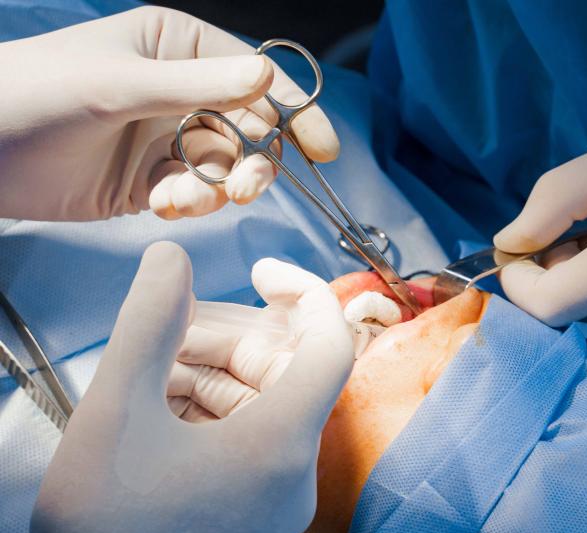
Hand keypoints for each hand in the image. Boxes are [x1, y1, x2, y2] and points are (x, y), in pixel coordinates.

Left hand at [0, 6, 338, 220]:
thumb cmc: (36, 94)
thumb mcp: (120, 85)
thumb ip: (198, 85)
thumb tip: (267, 81)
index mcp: (178, 48)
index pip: (254, 76)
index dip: (295, 110)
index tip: (324, 147)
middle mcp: (180, 90)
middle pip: (249, 129)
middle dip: (251, 162)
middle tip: (243, 190)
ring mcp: (167, 137)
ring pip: (225, 168)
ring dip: (213, 189)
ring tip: (179, 198)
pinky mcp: (151, 180)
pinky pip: (195, 193)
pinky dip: (187, 203)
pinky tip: (159, 204)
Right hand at [24, 242, 352, 532]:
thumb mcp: (114, 412)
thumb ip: (148, 322)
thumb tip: (170, 260)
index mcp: (280, 442)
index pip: (330, 345)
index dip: (305, 292)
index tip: (260, 268)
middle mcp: (295, 471)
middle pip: (285, 371)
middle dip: (227, 337)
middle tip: (165, 330)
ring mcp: (280, 497)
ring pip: (264, 404)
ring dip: (212, 373)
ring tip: (148, 373)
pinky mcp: (259, 513)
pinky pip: (252, 440)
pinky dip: (212, 412)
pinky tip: (160, 409)